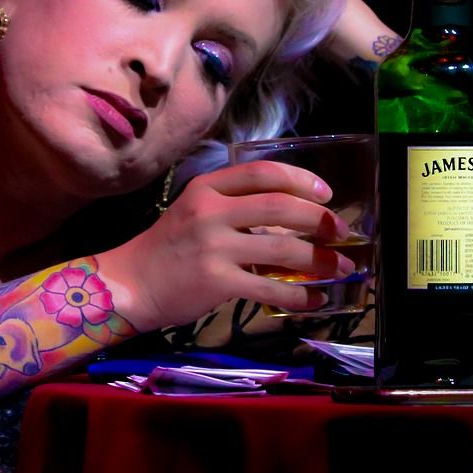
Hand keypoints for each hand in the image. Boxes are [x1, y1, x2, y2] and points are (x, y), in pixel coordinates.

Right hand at [97, 160, 355, 332]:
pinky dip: (302, 296)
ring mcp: (213, 247)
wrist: (129, 283)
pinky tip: (318, 300)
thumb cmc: (167, 247)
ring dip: (322, 259)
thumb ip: (235, 206)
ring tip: (342, 266)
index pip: (262, 172)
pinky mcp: (217, 282)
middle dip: (321, 219)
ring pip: (284, 249)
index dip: (302, 180)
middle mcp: (211, 212)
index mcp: (206, 188)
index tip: (327, 194)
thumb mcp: (194, 211)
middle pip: (281, 206)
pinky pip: (271, 289)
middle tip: (341, 231)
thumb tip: (293, 215)